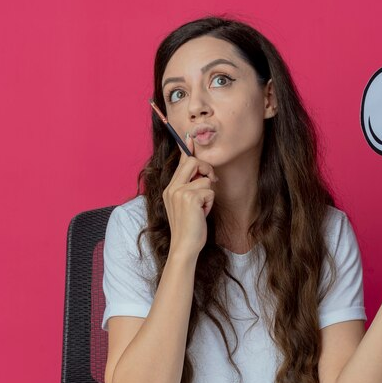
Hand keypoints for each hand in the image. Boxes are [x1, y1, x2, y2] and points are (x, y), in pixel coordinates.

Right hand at [162, 135, 217, 257]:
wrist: (184, 246)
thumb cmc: (189, 228)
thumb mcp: (186, 205)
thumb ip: (190, 188)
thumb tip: (204, 174)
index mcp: (170, 189)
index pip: (180, 163)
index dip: (187, 149)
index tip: (190, 137)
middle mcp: (172, 188)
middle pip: (192, 162)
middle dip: (206, 168)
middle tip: (211, 180)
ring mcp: (179, 192)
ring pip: (205, 179)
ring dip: (209, 195)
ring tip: (202, 209)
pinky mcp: (190, 198)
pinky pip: (209, 190)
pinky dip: (210, 203)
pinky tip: (202, 214)